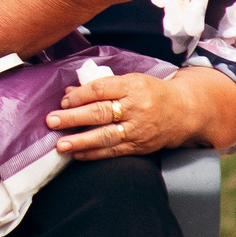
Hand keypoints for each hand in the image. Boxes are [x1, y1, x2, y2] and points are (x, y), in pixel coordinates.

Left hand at [48, 73, 183, 159]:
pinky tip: (77, 154)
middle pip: (100, 112)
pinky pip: (113, 151)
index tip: (64, 101)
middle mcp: (136, 108)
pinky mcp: (140, 146)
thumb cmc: (151, 93)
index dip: (80, 96)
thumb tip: (70, 93)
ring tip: (61, 145)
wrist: (183, 112)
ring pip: (106, 136)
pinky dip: (94, 154)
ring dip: (81, 141)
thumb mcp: (130, 82)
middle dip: (73, 118)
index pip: (101, 90)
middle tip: (52, 121)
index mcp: (132, 86)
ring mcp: (138, 129)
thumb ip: (101, 87)